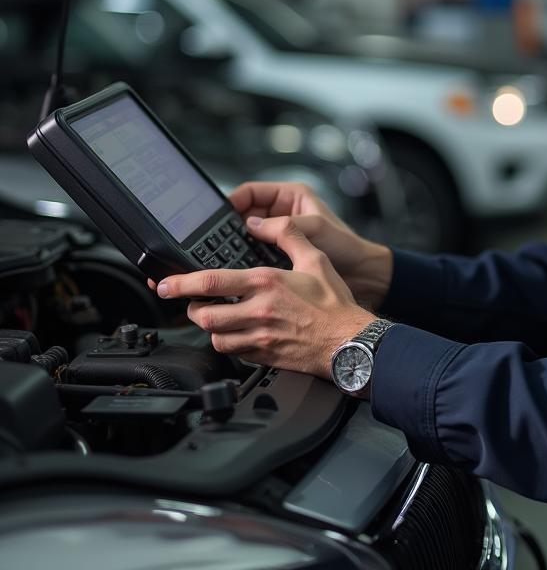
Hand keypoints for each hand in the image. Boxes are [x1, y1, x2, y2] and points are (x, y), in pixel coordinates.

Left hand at [156, 215, 373, 377]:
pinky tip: (239, 334)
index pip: (211, 283)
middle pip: (205, 316)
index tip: (165, 284)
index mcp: (266, 283)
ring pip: (215, 338)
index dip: (181, 284)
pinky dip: (230, 344)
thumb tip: (260, 223)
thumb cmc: (334, 302)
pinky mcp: (264, 356)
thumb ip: (286, 234)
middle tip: (195, 303)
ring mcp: (260, 337)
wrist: (349, 340)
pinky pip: (234, 353)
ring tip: (216, 319)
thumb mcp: (315, 257)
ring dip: (211, 328)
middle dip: (193, 310)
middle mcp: (259, 311)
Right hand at [230, 181, 392, 309]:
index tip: (215, 216)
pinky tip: (237, 270)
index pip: (251, 192)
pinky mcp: (278, 254)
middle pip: (243, 214)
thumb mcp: (316, 230)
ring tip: (221, 257)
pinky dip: (245, 260)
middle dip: (229, 226)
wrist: (360, 273)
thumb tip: (252, 225)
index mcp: (291, 197)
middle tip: (212, 240)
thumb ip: (286, 226)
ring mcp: (278, 235)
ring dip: (235, 245)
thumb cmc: (345, 246)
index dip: (233, 201)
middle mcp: (282, 213)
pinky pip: (253, 254)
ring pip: (245, 236)